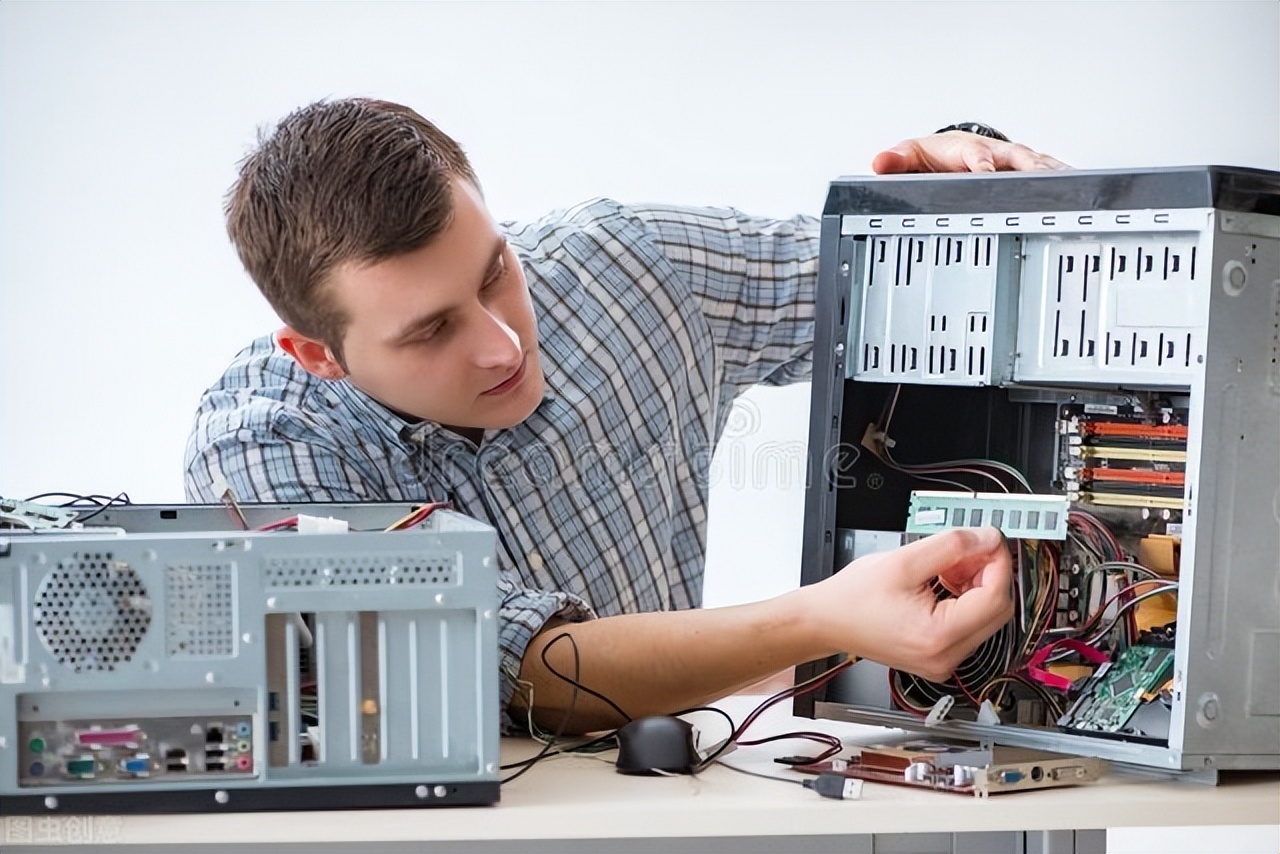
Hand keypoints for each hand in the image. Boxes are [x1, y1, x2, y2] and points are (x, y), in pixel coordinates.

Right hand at [802, 527, 1013, 681]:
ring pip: (985, 616)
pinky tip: (943, 580)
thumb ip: (951, 545)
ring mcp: (945, 660)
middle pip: (997, 609)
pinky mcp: (941, 655)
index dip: (998, 563)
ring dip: (975, 583)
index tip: (990, 539)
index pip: (995, 597)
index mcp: (938, 637)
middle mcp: (946, 656)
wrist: (826, 621)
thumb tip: (987, 538)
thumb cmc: (852, 598)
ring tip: (946, 565)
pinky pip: (970, 623)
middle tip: (969, 548)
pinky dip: (965, 597)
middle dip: (988, 573)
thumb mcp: (903, 561)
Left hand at [872, 131, 1068, 173]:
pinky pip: (1048, 175)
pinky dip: (1062, 182)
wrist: (950, 151)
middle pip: (1017, 159)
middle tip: (1040, 184)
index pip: (976, 156)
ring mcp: (1014, 162)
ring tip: (1066, 189)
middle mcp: (996, 153)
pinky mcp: (1027, 171)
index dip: (981, 164)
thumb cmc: (934, 156)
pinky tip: (1075, 194)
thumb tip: (879, 162)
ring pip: (1038, 166)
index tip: (985, 171)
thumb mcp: (911, 157)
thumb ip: (896, 161)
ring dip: (1051, 176)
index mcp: (968, 150)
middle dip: (1030, 170)